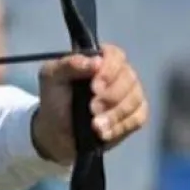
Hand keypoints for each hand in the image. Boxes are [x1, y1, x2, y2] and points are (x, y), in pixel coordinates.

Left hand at [33, 44, 148, 163]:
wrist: (57, 133)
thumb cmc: (55, 100)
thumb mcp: (51, 78)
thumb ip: (68, 65)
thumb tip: (95, 61)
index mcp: (100, 60)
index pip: (115, 55)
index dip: (109, 70)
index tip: (95, 86)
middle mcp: (120, 74)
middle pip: (129, 78)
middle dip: (111, 96)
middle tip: (92, 109)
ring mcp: (130, 94)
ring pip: (134, 99)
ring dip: (114, 115)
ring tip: (95, 125)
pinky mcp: (134, 115)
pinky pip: (137, 118)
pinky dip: (120, 127)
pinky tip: (104, 133)